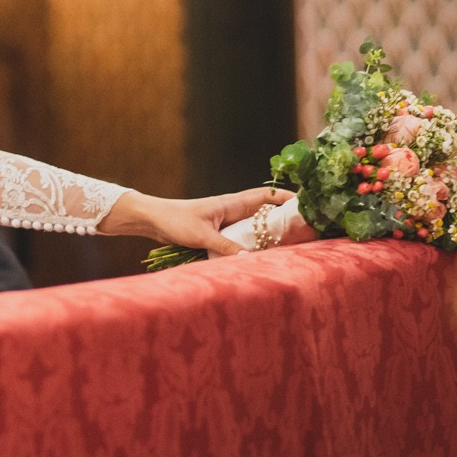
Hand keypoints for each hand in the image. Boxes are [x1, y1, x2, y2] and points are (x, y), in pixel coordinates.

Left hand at [97, 187, 289, 256]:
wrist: (151, 220)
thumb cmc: (174, 221)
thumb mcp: (201, 236)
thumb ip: (225, 248)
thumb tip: (250, 259)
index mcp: (230, 203)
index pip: (263, 196)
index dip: (284, 198)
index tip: (304, 203)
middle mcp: (230, 210)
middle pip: (263, 212)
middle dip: (282, 218)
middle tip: (304, 229)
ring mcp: (224, 222)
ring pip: (253, 226)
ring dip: (267, 233)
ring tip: (289, 244)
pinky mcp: (217, 233)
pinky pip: (241, 237)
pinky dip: (252, 244)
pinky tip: (260, 255)